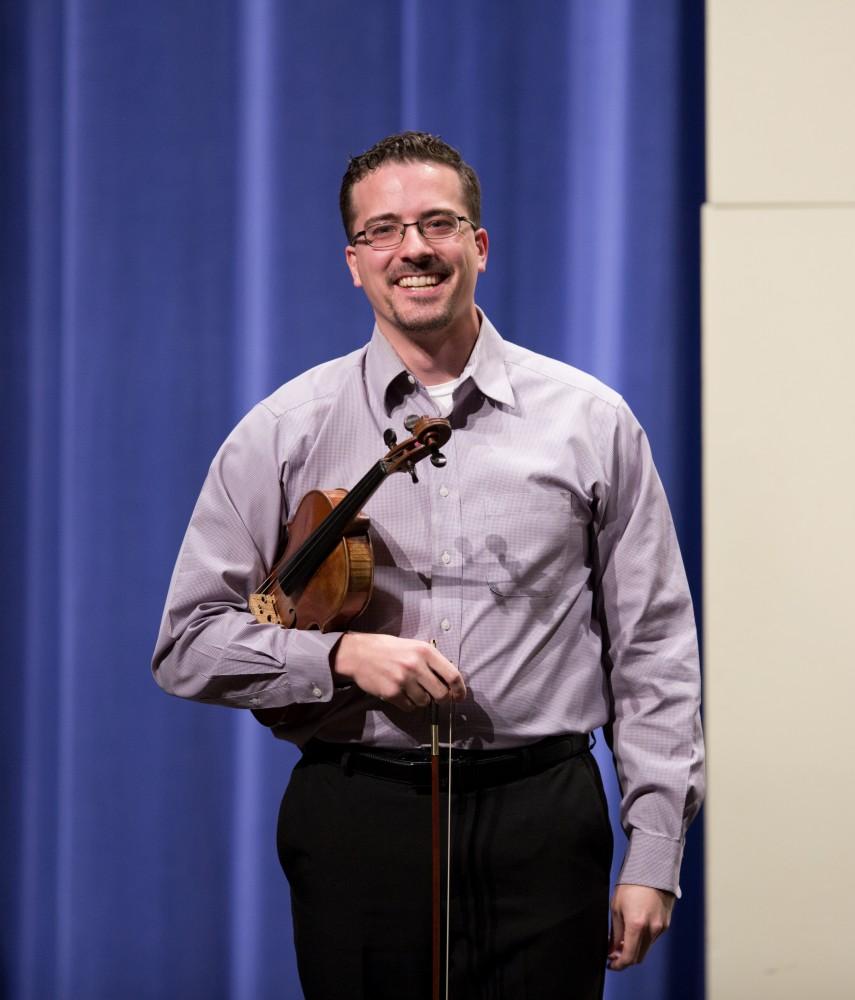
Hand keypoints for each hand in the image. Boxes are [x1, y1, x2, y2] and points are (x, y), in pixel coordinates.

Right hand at [332, 633, 465, 711]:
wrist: (358, 653)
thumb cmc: (389, 649)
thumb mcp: (413, 646)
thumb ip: (431, 661)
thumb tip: (450, 681)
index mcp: (425, 651)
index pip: (453, 675)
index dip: (460, 690)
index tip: (459, 696)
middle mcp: (416, 666)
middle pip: (441, 694)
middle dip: (441, 699)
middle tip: (434, 695)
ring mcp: (404, 680)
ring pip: (425, 702)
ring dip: (421, 700)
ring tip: (411, 689)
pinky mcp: (392, 693)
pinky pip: (409, 707)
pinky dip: (408, 704)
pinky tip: (400, 693)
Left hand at [607, 884, 674, 970]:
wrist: (652, 869)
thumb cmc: (630, 884)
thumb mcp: (616, 907)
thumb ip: (615, 932)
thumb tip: (611, 950)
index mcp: (636, 925)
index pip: (629, 957)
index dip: (619, 964)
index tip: (611, 964)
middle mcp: (651, 929)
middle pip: (639, 956)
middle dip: (626, 958)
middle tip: (614, 954)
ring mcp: (661, 927)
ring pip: (646, 947)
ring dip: (635, 948)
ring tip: (622, 940)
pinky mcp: (666, 923)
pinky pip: (653, 938)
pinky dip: (643, 940)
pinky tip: (635, 931)